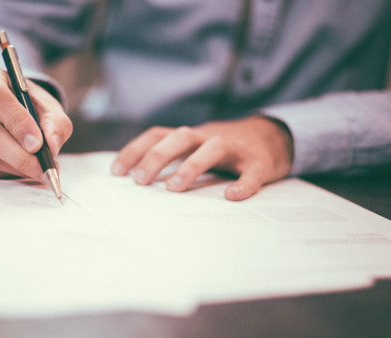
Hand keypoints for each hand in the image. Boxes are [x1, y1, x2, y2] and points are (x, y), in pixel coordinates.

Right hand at [0, 64, 71, 179]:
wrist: (9, 111)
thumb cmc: (29, 106)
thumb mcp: (49, 107)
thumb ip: (56, 123)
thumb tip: (51, 145)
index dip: (17, 123)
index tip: (37, 144)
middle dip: (19, 156)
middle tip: (43, 169)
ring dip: (14, 166)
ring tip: (37, 170)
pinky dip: (2, 171)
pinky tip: (18, 167)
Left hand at [111, 116, 293, 200]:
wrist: (274, 136)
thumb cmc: (224, 149)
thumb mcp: (196, 148)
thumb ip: (173, 159)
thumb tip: (137, 181)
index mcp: (191, 136)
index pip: (158, 135)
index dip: (135, 150)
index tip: (116, 172)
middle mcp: (209, 137)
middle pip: (181, 137)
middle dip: (157, 156)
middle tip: (140, 181)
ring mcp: (236, 149)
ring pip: (213, 148)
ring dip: (191, 166)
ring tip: (174, 188)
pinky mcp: (260, 163)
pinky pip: (252, 172)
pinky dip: (243, 184)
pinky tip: (232, 196)